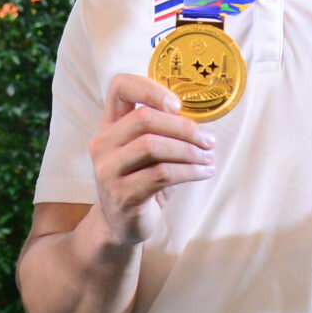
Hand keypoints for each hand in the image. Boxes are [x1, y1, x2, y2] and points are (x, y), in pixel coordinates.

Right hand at [89, 73, 216, 247]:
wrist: (121, 224)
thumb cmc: (140, 180)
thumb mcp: (144, 151)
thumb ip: (160, 130)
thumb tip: (199, 118)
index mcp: (109, 125)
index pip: (120, 88)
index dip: (150, 88)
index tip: (177, 105)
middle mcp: (103, 144)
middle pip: (144, 118)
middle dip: (183, 127)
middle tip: (207, 139)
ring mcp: (109, 170)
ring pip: (152, 146)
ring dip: (189, 150)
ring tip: (208, 157)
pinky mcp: (123, 194)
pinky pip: (161, 174)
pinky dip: (189, 171)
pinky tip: (203, 172)